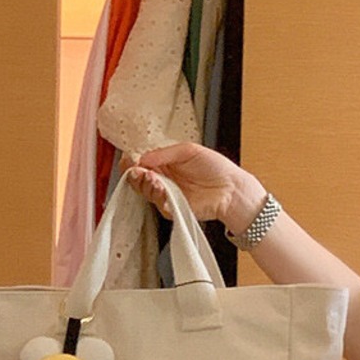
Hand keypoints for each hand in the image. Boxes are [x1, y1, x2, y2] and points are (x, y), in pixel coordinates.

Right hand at [124, 142, 244, 230]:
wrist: (231, 189)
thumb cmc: (215, 168)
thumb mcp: (187, 150)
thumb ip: (164, 153)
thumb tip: (143, 157)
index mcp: (165, 163)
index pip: (141, 162)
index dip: (132, 161)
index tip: (129, 159)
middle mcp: (164, 179)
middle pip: (139, 179)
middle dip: (134, 174)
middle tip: (137, 169)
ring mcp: (168, 195)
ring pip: (146, 192)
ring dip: (145, 184)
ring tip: (152, 177)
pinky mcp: (174, 209)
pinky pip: (159, 204)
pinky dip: (157, 196)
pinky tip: (161, 188)